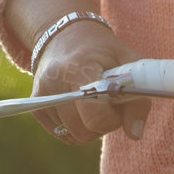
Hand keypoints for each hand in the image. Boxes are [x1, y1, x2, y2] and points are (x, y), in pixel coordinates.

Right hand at [32, 22, 147, 144]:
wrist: (68, 36)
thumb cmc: (105, 53)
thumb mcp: (129, 65)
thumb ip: (138, 100)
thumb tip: (135, 134)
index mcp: (78, 69)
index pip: (94, 117)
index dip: (112, 120)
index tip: (116, 106)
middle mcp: (54, 81)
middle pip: (83, 131)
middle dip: (101, 126)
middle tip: (106, 106)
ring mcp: (42, 93)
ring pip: (72, 136)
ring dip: (88, 128)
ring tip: (93, 105)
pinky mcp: (36, 103)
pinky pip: (60, 134)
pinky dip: (74, 129)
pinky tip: (79, 110)